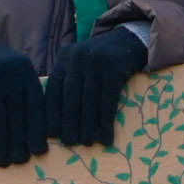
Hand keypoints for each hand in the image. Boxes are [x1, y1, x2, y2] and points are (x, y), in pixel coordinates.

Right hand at [0, 24, 45, 167]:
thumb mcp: (13, 72)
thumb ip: (24, 94)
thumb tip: (36, 133)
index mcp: (26, 72)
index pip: (36, 106)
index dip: (37, 130)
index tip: (39, 151)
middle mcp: (11, 76)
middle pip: (18, 115)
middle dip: (19, 141)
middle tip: (20, 161)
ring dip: (1, 146)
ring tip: (3, 164)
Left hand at [44, 27, 148, 147]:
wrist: (131, 40)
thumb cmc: (102, 60)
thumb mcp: (80, 64)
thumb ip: (68, 82)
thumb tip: (59, 121)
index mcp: (65, 57)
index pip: (54, 89)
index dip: (53, 113)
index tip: (53, 134)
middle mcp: (77, 58)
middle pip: (70, 96)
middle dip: (69, 122)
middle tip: (70, 143)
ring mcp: (95, 61)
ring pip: (89, 100)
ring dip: (88, 125)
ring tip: (88, 143)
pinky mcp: (114, 68)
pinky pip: (107, 100)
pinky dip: (105, 120)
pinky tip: (106, 135)